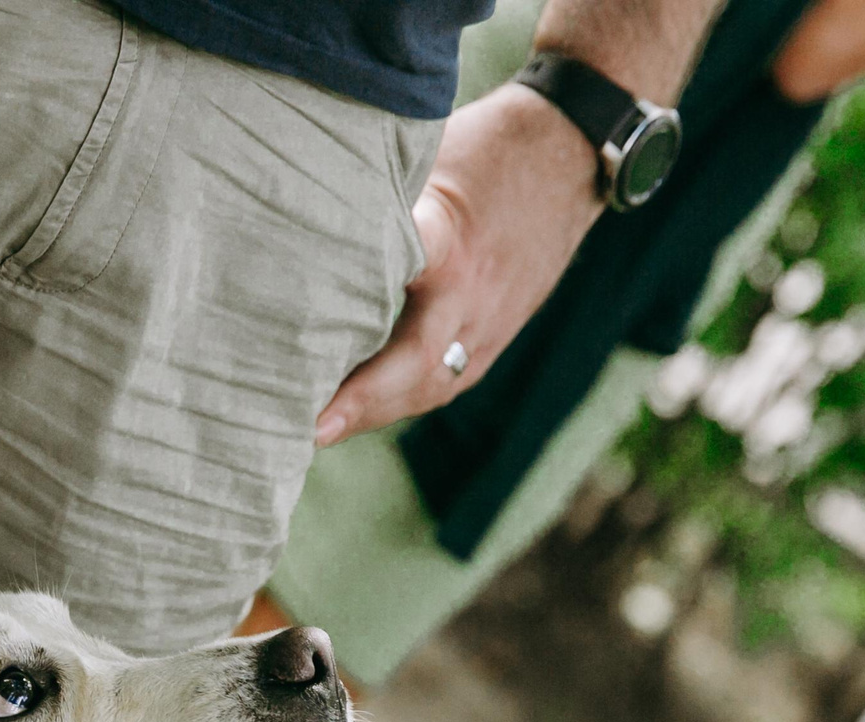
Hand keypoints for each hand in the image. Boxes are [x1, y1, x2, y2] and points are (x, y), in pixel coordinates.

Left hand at [316, 85, 602, 446]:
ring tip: (316, 431)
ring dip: (374, 413)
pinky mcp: (495, 337)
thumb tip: (294, 218)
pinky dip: (397, 401)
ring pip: (430, 386)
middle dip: (361, 400)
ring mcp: (490, 323)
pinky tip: (355, 412)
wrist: (570, 154)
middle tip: (308, 428)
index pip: (398, 282)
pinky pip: (443, 382)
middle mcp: (472, 294)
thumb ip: (372, 196)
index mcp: (450, 239)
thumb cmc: (482, 148)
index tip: (313, 355)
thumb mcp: (424, 151)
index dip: (360, 311)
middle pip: (415, 362)